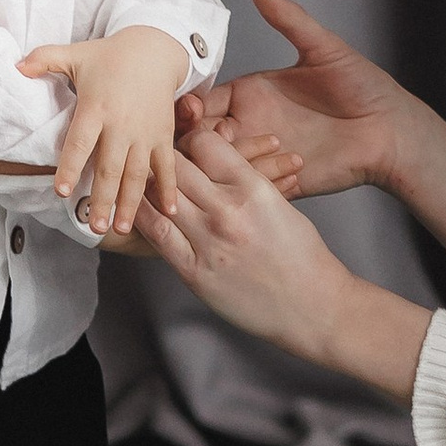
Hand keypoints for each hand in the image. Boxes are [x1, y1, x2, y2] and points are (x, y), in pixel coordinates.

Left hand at [17, 25, 192, 238]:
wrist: (155, 50)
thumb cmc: (110, 56)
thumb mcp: (75, 54)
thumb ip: (43, 59)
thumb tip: (15, 68)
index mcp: (96, 107)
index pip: (80, 142)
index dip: (70, 166)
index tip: (62, 191)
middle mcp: (122, 124)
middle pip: (110, 168)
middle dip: (102, 199)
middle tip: (94, 227)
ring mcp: (145, 133)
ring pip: (136, 174)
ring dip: (129, 203)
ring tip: (120, 228)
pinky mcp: (163, 135)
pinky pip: (166, 166)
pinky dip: (169, 189)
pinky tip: (169, 212)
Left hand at [137, 126, 428, 396]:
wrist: (312, 306)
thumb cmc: (301, 255)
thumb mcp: (278, 202)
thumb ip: (245, 179)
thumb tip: (212, 159)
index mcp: (253, 187)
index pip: (205, 142)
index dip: (193, 139)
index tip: (189, 145)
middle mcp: (227, 211)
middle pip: (176, 165)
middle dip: (167, 159)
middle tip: (161, 161)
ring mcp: (208, 243)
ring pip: (160, 197)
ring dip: (149, 186)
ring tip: (141, 181)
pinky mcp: (195, 272)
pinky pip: (157, 236)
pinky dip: (142, 219)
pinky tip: (133, 211)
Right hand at [179, 0, 416, 200]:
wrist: (391, 129)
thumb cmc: (363, 86)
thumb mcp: (324, 48)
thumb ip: (289, 19)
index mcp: (250, 94)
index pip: (202, 102)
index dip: (190, 107)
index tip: (191, 109)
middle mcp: (250, 125)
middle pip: (200, 139)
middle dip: (194, 140)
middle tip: (215, 137)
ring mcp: (263, 156)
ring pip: (219, 167)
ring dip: (226, 163)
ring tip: (256, 151)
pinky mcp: (280, 182)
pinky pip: (251, 188)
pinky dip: (256, 181)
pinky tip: (286, 166)